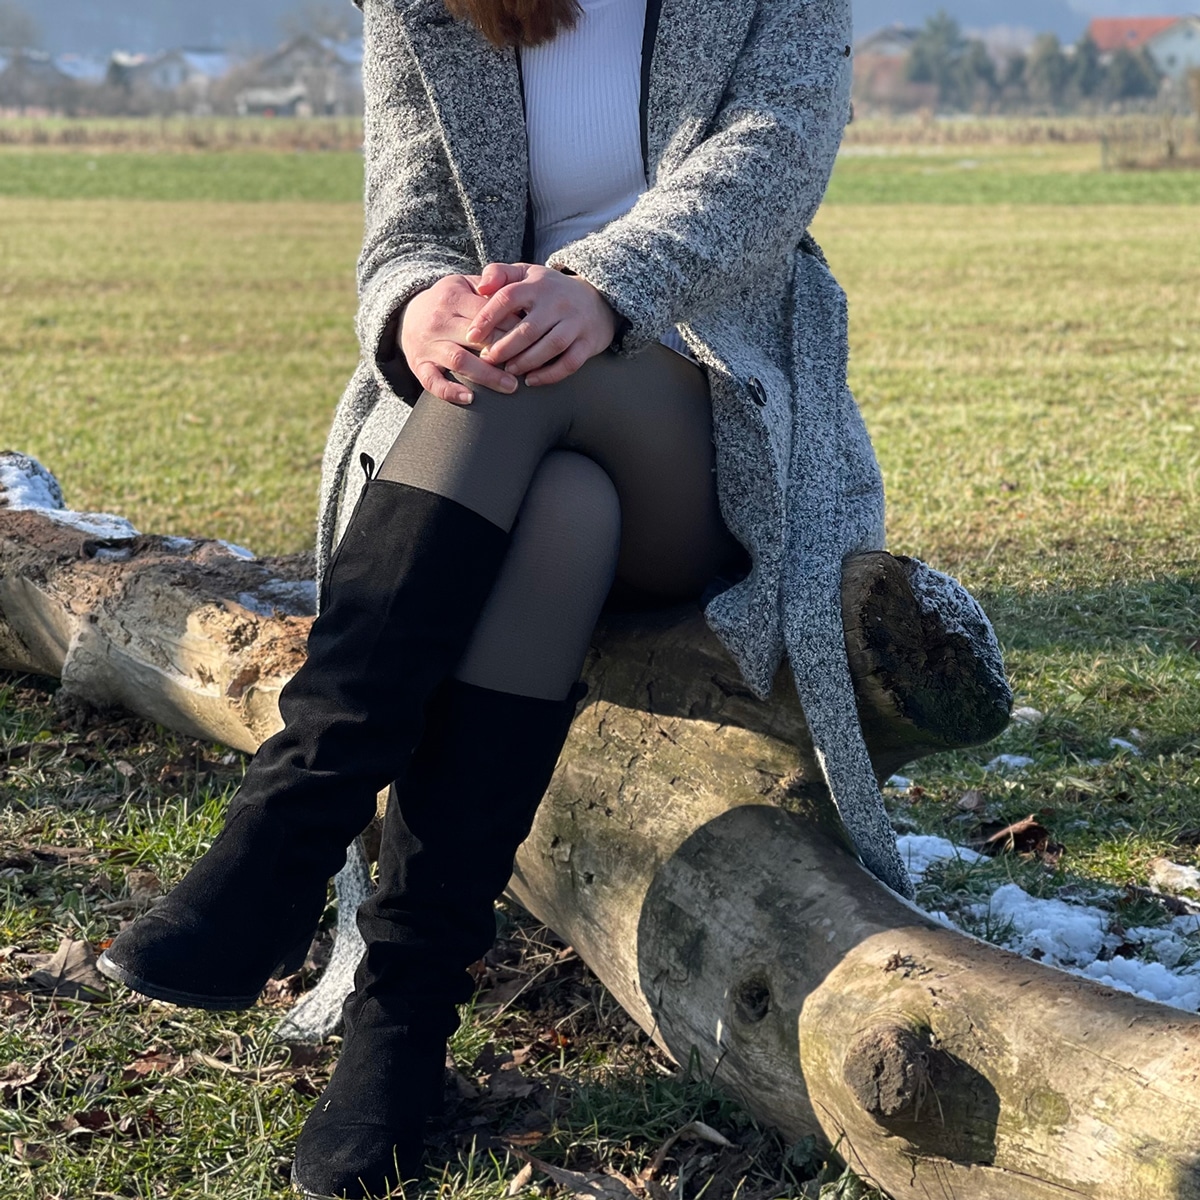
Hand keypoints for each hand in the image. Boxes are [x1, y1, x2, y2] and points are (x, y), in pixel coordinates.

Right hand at [399, 274, 519, 404]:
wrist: (408, 315)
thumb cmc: (449, 302)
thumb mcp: (465, 284)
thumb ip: (491, 286)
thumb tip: (522, 297)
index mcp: (452, 298)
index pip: (486, 313)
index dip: (511, 326)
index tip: (533, 338)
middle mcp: (438, 321)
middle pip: (476, 338)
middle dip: (504, 352)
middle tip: (528, 365)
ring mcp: (427, 345)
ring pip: (459, 361)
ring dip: (487, 375)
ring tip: (511, 386)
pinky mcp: (418, 366)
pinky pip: (432, 383)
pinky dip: (450, 392)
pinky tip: (470, 398)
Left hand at [466, 263, 617, 385]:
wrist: (597, 298)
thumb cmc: (549, 289)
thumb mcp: (526, 273)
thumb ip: (499, 273)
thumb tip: (479, 288)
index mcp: (537, 285)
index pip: (508, 297)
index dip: (487, 318)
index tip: (471, 336)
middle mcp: (558, 303)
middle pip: (528, 329)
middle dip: (505, 347)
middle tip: (487, 360)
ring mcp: (575, 323)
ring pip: (550, 347)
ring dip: (526, 362)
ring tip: (509, 370)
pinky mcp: (588, 342)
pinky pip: (570, 363)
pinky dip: (550, 374)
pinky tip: (532, 380)